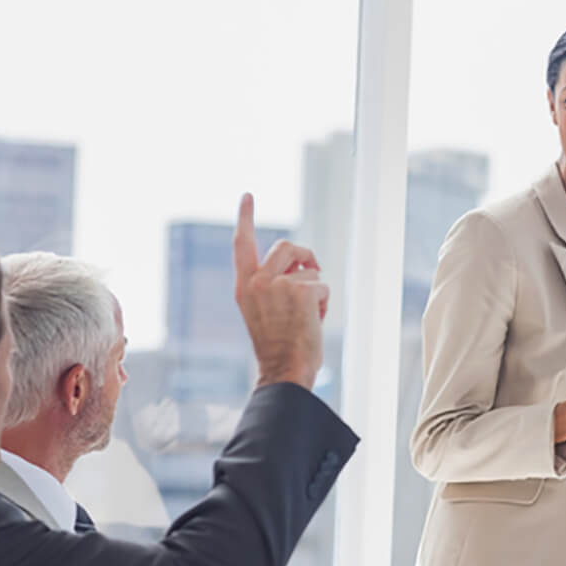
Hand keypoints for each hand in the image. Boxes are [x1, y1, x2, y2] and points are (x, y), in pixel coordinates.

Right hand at [232, 194, 328, 388]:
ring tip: (307, 316)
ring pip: (309, 270)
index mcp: (243, 287)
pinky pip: (322, 286)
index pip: (242, 244)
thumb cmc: (277, 347)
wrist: (283, 369)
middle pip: (287, 246)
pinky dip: (323, 305)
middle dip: (305, 257)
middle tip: (313, 270)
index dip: (245, 218)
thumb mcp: (264, 312)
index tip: (247, 196)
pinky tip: (313, 322)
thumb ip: (272, 286)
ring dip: (315, 290)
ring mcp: (278, 284)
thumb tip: (302, 265)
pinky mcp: (300, 290)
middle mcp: (257, 281)